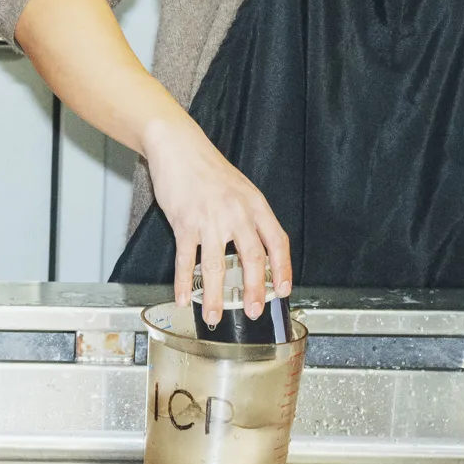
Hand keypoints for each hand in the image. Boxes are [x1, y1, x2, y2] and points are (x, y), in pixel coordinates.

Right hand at [141, 119, 292, 323]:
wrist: (180, 147)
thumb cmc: (209, 169)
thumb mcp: (242, 189)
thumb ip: (250, 217)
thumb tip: (256, 251)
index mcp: (256, 205)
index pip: (278, 242)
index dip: (283, 269)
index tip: (283, 290)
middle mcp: (237, 213)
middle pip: (252, 258)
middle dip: (254, 290)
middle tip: (253, 311)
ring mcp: (210, 219)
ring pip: (215, 266)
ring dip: (215, 296)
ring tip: (214, 316)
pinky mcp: (184, 222)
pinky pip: (185, 259)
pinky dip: (183, 282)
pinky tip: (183, 297)